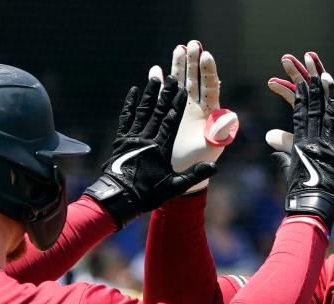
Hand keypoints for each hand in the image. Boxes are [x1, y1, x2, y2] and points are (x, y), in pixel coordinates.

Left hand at [85, 76, 217, 227]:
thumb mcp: (174, 186)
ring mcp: (132, 137)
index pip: (171, 121)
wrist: (119, 198)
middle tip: (172, 76)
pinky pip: (126, 118)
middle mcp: (145, 138)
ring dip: (149, 94)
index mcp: (160, 147)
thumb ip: (194, 175)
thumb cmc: (148, 194)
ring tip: (155, 76)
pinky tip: (133, 91)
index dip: (177, 104)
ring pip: (142, 111)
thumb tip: (214, 166)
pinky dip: (130, 104)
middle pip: (158, 111)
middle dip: (166, 93)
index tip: (183, 90)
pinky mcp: (121, 139)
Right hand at [150, 40, 238, 192]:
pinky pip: (162, 95)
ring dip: (178, 66)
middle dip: (194, 62)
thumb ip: (221, 132)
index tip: (207, 55)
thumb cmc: (201, 162)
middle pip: (195, 80)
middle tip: (193, 43)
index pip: (211, 86)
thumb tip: (232, 115)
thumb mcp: (212, 146)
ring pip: (179, 83)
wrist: (183, 173)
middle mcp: (196, 107)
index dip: (209, 71)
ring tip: (178, 48)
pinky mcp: (165, 115)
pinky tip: (156, 70)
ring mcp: (180, 109)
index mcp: (210, 112)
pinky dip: (159, 82)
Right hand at [274, 77, 333, 228]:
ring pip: (331, 117)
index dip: (300, 99)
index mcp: (299, 146)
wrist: (311, 208)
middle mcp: (313, 143)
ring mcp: (329, 148)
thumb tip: (272, 146)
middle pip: (314, 112)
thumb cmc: (298, 193)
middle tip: (315, 74)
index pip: (299, 116)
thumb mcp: (288, 173)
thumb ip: (281, 157)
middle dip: (315, 91)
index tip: (301, 85)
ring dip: (333, 98)